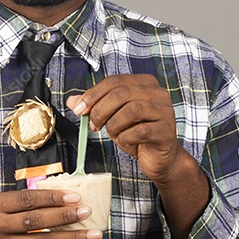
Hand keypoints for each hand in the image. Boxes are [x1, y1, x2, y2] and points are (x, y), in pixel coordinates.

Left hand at [67, 74, 187, 185]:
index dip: (93, 94)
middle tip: (93, 125)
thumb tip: (72, 101)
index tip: (79, 109)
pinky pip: (140, 131)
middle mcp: (158, 93)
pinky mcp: (166, 131)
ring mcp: (165, 111)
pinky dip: (126, 138)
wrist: (160, 157)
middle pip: (121, 93)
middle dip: (101, 110)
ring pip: (131, 111)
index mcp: (145, 83)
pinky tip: (126, 142)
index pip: (114, 80)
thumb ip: (95, 106)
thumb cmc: (137, 134)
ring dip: (114, 125)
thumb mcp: (113, 117)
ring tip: (113, 134)